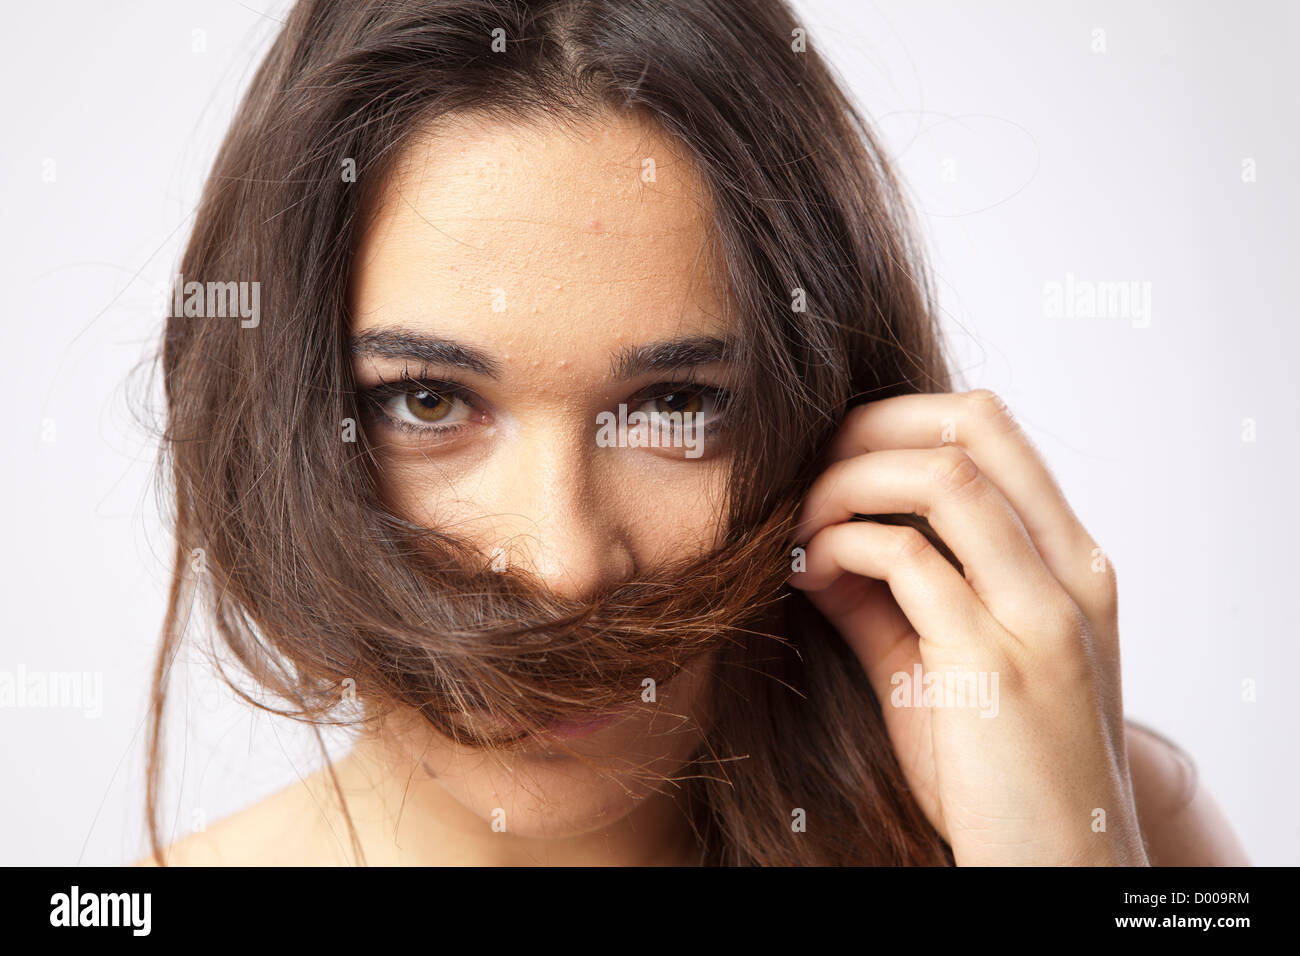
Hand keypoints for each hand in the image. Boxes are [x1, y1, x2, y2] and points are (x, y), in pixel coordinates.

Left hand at [790, 390, 1147, 865]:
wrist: (1056, 867)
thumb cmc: (998, 773)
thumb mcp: (945, 666)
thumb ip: (889, 598)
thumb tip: (817, 541)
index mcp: (1070, 562)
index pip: (990, 427)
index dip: (896, 418)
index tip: (831, 453)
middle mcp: (1071, 572)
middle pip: (972, 423)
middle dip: (870, 427)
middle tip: (807, 468)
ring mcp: (1042, 613)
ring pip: (942, 476)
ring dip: (848, 482)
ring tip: (800, 521)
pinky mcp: (998, 664)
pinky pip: (909, 560)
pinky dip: (843, 546)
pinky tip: (809, 570)